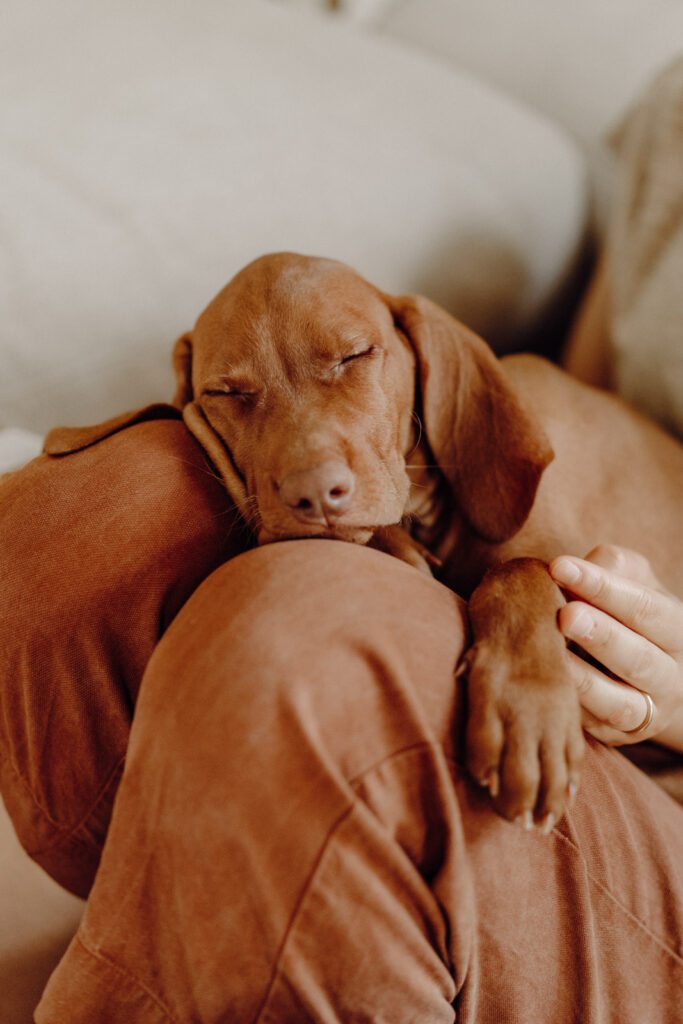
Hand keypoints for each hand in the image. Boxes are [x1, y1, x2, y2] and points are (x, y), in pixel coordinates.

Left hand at [549, 545, 682, 750]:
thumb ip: (613, 568)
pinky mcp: (619, 736)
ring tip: (553, 654)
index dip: (603, 586)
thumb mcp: (634, 582)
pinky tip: (547, 686)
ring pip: (620, 704)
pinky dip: (572, 709)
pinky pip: (596, 727)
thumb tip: (575, 569)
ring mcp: (648, 713)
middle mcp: (671, 678)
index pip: (645, 607)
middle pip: (640, 659)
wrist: (651, 674)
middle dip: (602, 636)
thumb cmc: (631, 614)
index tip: (559, 566)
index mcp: (677, 631)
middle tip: (565, 615)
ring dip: (584, 680)